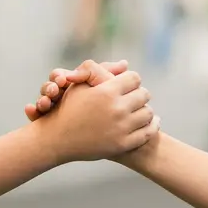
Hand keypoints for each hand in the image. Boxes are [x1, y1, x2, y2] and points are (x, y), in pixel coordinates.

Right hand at [35, 60, 156, 161]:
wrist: (57, 139)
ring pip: (148, 113)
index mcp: (107, 92)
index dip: (129, 80)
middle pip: (144, 95)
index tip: (125, 86)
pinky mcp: (123, 144)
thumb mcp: (78, 85)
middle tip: (131, 98)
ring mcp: (121, 128)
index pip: (134, 78)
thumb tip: (125, 63)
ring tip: (136, 111)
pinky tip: (146, 123)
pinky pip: (148, 132)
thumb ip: (99, 69)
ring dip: (143, 110)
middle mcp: (117, 109)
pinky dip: (150, 126)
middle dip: (137, 94)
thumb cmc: (67, 108)